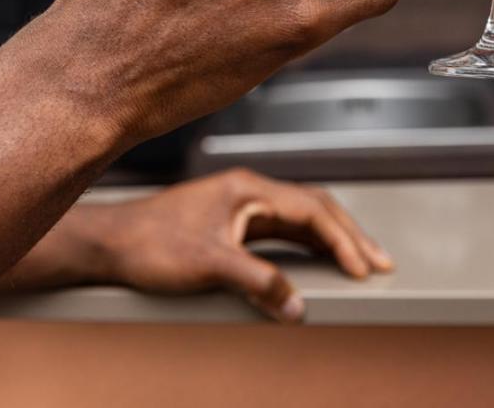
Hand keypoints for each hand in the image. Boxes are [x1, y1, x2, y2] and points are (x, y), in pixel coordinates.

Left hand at [69, 170, 391, 322]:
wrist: (112, 243)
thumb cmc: (151, 244)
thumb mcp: (208, 265)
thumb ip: (257, 282)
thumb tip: (296, 306)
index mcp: (249, 188)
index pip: (311, 208)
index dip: (342, 238)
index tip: (364, 265)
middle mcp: (250, 191)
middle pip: (315, 207)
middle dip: (350, 234)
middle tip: (380, 262)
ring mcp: (244, 206)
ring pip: (302, 218)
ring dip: (333, 238)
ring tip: (362, 261)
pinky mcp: (234, 223)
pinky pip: (285, 230)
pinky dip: (310, 244)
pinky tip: (321, 260)